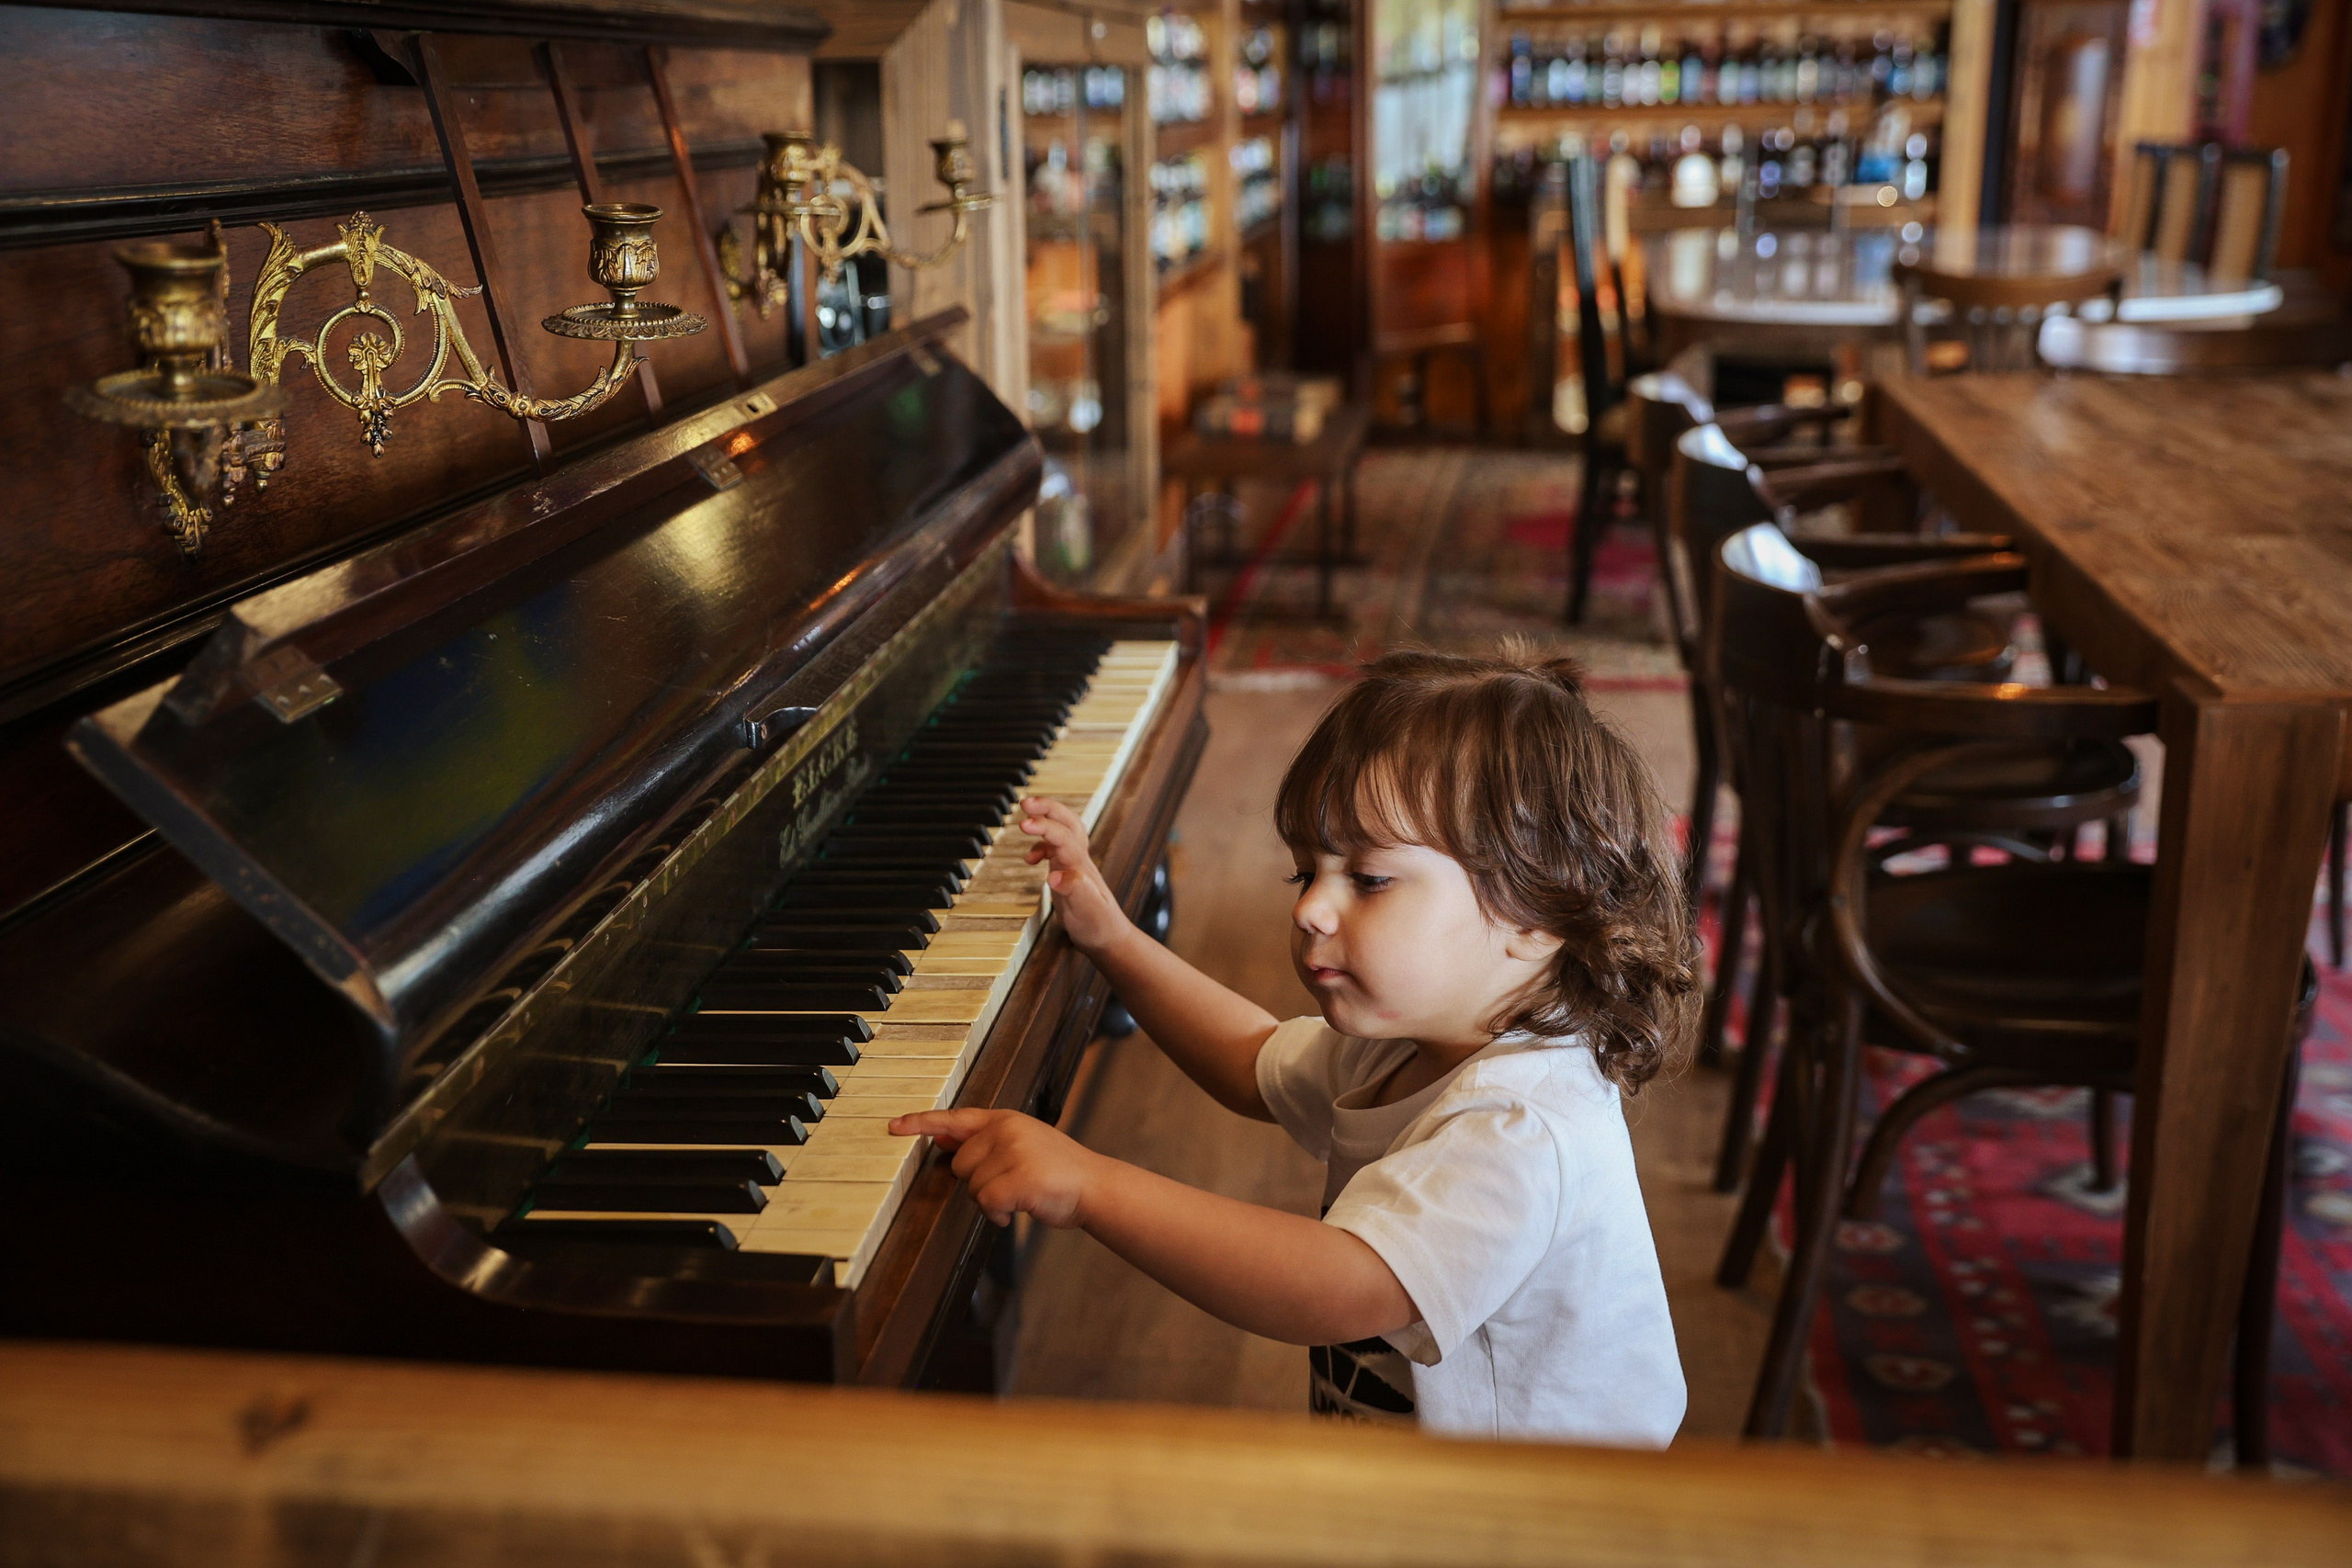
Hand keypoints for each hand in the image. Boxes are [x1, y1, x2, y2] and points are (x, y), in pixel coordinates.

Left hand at [889, 1108, 1102, 1227]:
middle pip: (959, 1165)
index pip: (954, 1118)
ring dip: (990, 1201)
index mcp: (1004, 1119)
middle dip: (977, 1182)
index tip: (894, 1127)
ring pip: (972, 1188)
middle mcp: (1007, 1130)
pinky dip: (998, 1214)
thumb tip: (941, 1138)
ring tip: (1019, 1196)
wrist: (1094, 1186)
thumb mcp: (1020, 1144)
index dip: (921, 1123)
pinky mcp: (1021, 1178)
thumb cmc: (1055, 1171)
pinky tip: (1016, 1211)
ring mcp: (1015, 1152)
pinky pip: (987, 1203)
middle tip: (1009, 1184)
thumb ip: (982, 1142)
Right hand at [1019, 796, 1132, 955]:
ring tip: (1025, 818)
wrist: (1109, 938)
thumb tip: (1054, 876)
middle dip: (1048, 808)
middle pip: (1068, 822)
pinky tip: (1030, 858)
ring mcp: (1075, 864)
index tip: (1024, 822)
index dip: (1044, 826)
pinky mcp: (1069, 871)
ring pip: (1064, 829)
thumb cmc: (1099, 926)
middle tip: (1025, 802)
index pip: (1063, 836)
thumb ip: (1075, 892)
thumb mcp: (1086, 912)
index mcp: (1081, 866)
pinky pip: (1056, 846)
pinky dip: (1041, 844)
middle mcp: (1079, 860)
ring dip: (1046, 818)